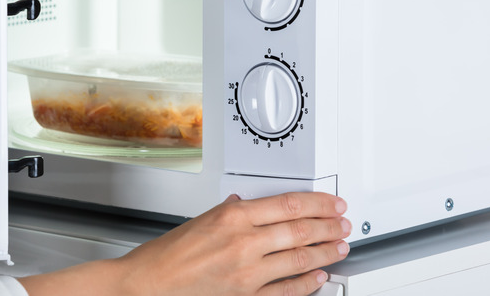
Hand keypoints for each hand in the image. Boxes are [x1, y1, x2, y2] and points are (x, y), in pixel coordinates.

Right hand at [19, 192, 349, 295]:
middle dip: (326, 226)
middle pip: (298, 231)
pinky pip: (285, 291)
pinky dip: (306, 284)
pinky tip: (318, 277)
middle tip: (342, 224)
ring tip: (339, 247)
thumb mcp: (198, 221)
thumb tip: (244, 205)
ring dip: (323, 253)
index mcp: (231, 218)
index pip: (286, 205)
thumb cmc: (165, 257)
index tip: (331, 203)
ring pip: (298, 260)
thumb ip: (226, 213)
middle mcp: (243, 244)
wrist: (146, 286)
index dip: (316, 203)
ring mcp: (247, 274)